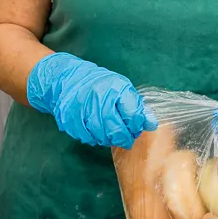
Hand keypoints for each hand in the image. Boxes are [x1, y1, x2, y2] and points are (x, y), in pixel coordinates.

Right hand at [26, 53, 157, 148]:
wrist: (65, 79)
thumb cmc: (98, 83)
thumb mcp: (120, 87)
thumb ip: (135, 105)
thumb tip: (152, 124)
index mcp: (114, 88)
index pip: (133, 114)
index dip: (137, 124)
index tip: (136, 126)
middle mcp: (98, 98)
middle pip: (117, 129)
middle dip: (125, 137)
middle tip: (126, 139)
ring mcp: (83, 110)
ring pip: (102, 136)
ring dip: (110, 139)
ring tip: (112, 135)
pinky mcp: (71, 120)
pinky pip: (87, 137)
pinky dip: (94, 138)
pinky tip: (97, 133)